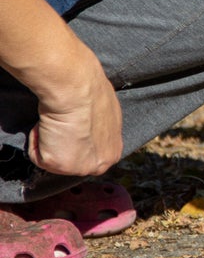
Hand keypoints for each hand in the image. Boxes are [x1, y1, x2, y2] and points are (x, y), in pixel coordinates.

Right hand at [25, 38, 122, 176]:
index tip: (71, 126)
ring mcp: (79, 168)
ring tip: (58, 122)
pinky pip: (37, 155)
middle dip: (62, 144)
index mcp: (113, 152)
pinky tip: (48, 125)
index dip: (75, 139)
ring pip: (53, 157)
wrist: (77, 89)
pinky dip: (36, 139)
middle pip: (72, 160)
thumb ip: (98, 130)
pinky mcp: (59, 165)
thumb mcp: (105, 116)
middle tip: (62, 124)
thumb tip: (87, 127)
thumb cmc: (91, 93)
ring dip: (49, 140)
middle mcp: (101, 165)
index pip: (90, 154)